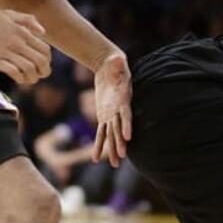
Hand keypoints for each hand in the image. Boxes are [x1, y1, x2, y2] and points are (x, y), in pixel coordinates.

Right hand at [0, 9, 49, 85]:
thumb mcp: (8, 14)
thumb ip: (28, 20)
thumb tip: (43, 32)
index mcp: (22, 31)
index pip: (44, 49)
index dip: (47, 60)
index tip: (43, 65)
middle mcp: (17, 42)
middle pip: (40, 60)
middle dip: (44, 71)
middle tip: (40, 76)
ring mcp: (6, 51)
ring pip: (29, 68)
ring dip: (32, 77)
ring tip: (29, 80)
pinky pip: (14, 72)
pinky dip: (20, 78)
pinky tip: (18, 79)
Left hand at [92, 50, 131, 166]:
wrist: (110, 68)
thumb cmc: (115, 64)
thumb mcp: (116, 62)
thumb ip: (117, 62)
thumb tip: (118, 58)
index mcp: (122, 100)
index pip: (125, 115)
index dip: (126, 126)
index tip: (128, 138)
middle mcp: (118, 110)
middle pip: (119, 129)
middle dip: (119, 143)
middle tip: (121, 157)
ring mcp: (111, 115)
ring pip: (111, 135)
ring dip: (112, 149)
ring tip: (114, 164)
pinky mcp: (103, 116)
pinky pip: (101, 133)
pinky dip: (98, 145)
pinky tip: (94, 158)